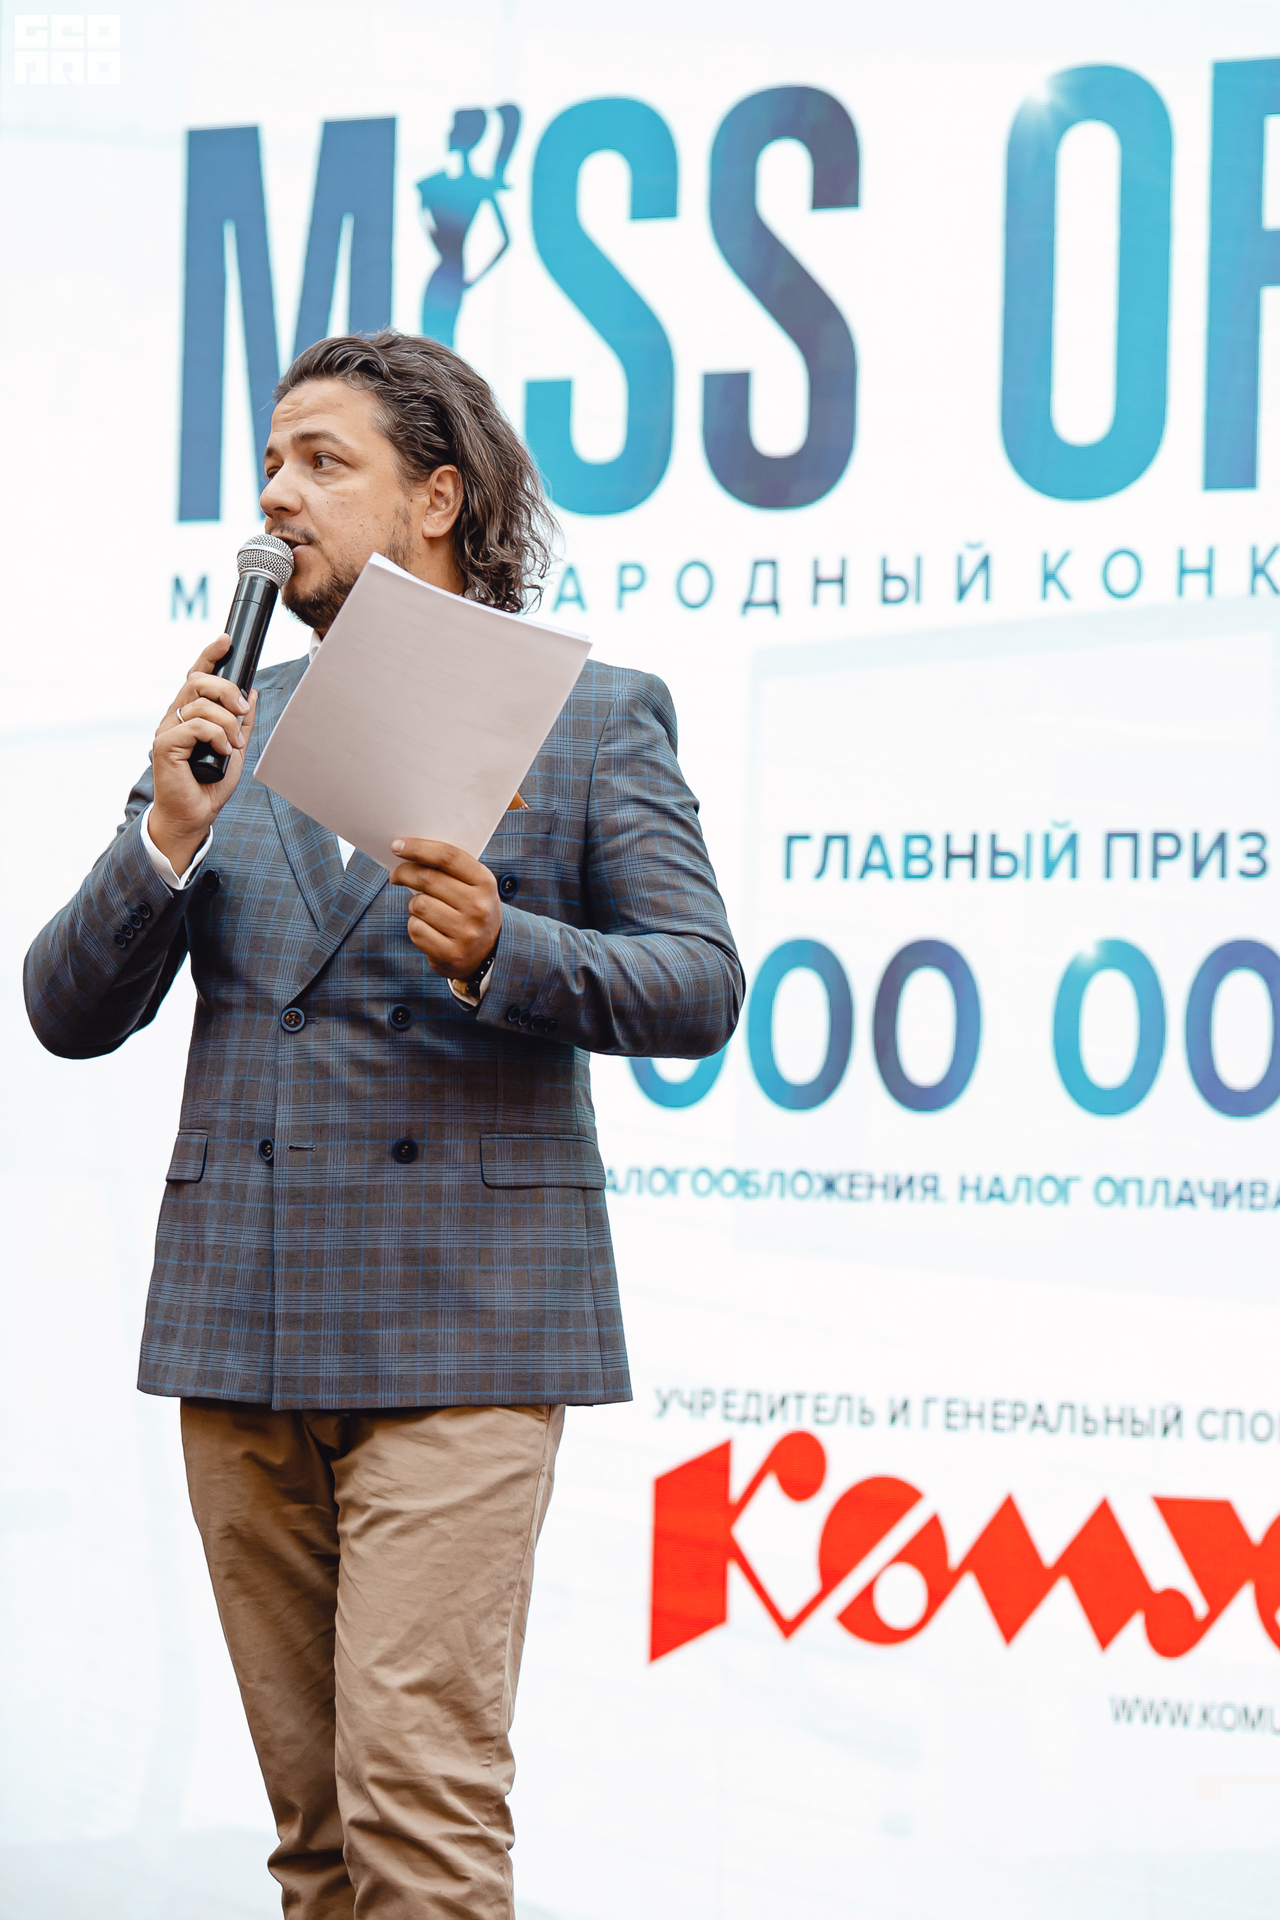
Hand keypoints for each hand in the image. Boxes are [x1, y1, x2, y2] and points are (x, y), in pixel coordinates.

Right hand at [149, 637, 257, 875]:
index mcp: (190, 714)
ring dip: (226, 722)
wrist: (194, 814)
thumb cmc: (210, 783)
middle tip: (242, 710)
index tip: (226, 640)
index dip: (209, 655)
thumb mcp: (235, 748)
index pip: (196, 675)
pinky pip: (195, 726)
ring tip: (235, 744)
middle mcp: (175, 717)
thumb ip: (241, 722)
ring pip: (199, 703)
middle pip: (197, 681)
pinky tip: (224, 751)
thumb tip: (252, 692)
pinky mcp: (165, 745)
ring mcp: (167, 730)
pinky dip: (216, 736)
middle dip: (226, 689)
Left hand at [390, 839, 500, 978]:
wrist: (488, 953)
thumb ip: (449, 868)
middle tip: (396, 875)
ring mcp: (466, 933)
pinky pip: (416, 929)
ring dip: (414, 904)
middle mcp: (478, 907)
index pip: (448, 857)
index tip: (397, 846)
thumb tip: (406, 851)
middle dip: (404, 873)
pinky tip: (428, 928)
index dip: (418, 848)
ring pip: (419, 905)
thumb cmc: (471, 909)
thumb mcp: (473, 885)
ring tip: (424, 908)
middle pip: (428, 879)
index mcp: (485, 883)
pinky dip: (415, 926)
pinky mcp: (451, 954)